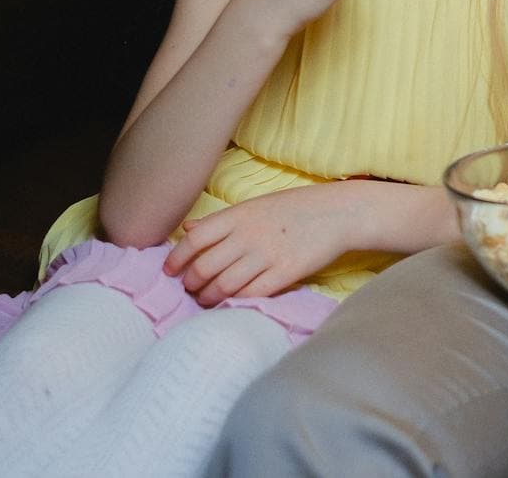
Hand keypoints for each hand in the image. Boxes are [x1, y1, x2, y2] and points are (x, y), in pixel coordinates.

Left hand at [165, 184, 368, 305]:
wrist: (337, 213)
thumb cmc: (295, 208)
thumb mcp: (255, 205)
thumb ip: (221, 220)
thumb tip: (187, 229)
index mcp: (239, 215)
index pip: (195, 239)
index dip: (176, 257)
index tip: (170, 270)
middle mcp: (248, 235)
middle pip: (204, 266)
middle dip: (191, 283)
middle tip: (190, 289)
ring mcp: (266, 255)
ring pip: (223, 285)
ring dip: (208, 298)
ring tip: (206, 300)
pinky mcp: (284, 274)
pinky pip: (250, 294)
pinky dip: (235, 302)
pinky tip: (231, 303)